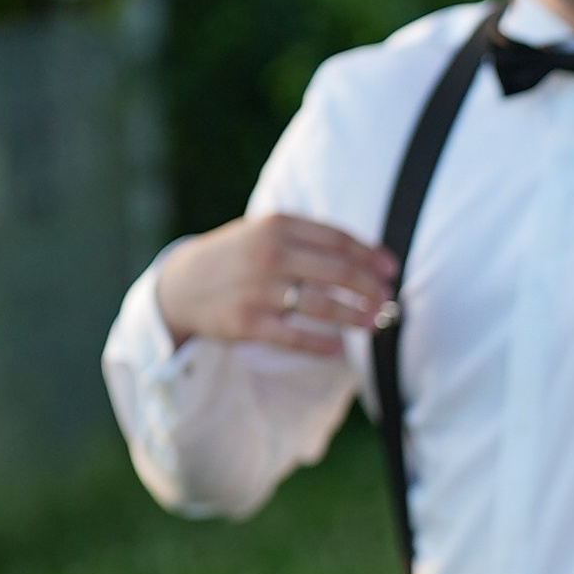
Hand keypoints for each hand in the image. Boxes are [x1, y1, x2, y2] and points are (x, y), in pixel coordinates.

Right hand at [155, 214, 397, 356]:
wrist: (182, 283)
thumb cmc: (240, 257)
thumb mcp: (267, 233)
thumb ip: (311, 239)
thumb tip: (369, 259)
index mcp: (277, 225)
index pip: (338, 239)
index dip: (370, 256)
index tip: (392, 271)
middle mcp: (269, 254)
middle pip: (337, 271)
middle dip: (369, 288)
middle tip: (386, 301)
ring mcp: (257, 289)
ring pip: (322, 305)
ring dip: (355, 316)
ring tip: (374, 324)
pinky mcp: (247, 322)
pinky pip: (295, 337)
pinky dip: (323, 344)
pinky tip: (340, 348)